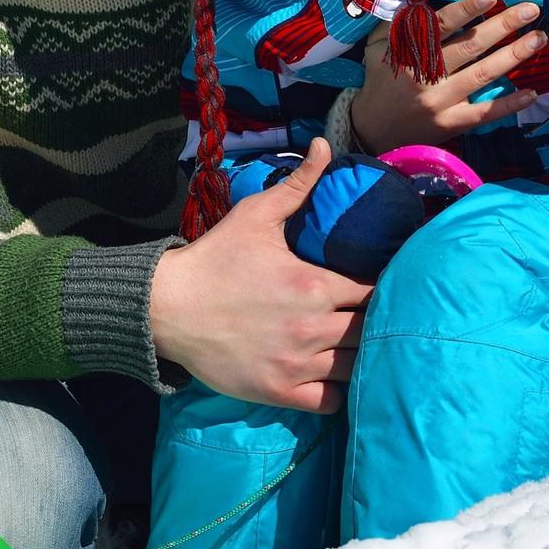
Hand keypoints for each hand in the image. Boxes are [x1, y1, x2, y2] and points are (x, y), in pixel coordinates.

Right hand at [149, 141, 373, 412]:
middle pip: (371, 331)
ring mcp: (298, 364)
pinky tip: (331, 376)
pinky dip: (338, 391)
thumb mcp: (255, 216)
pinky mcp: (280, 392)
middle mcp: (313, 328)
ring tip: (355, 347)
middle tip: (366, 318)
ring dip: (359, 357)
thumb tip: (323, 146)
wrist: (167, 307)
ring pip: (356, 367)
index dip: (381, 289)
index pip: (375, 291)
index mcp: (314, 285)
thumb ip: (298, 185)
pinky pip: (331, 402)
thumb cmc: (214, 259)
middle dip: (374, 323)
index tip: (375, 287)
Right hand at [343, 0, 543, 151]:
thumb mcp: (378, 47)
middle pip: (470, 46)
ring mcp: (440, 101)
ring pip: (482, 75)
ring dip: (513, 56)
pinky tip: (532, 92)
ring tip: (538, 38)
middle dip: (503, 26)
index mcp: (408, 52)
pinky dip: (509, 104)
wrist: (372, 129)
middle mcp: (426, 76)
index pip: (441, 26)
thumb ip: (399, 23)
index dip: (466, 9)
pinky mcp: (451, 123)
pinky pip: (484, 113)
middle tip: (531, 9)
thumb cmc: (380, 80)